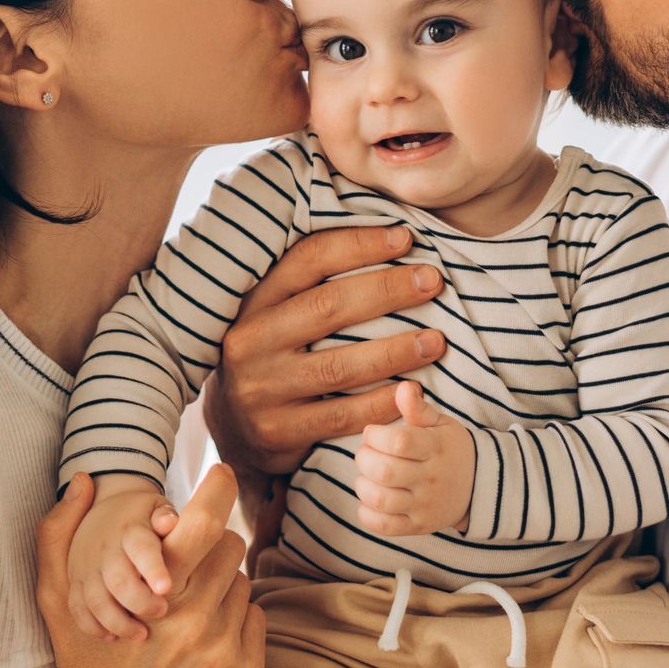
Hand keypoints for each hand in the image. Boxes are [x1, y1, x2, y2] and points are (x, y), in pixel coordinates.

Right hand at [33, 467, 265, 667]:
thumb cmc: (79, 658)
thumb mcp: (54, 594)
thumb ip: (58, 530)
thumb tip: (82, 480)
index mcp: (156, 590)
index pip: (206, 519)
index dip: (218, 487)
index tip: (220, 473)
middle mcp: (196, 618)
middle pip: (230, 545)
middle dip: (209, 545)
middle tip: (186, 561)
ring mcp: (223, 648)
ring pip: (242, 582)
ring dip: (220, 584)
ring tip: (188, 605)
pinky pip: (255, 618)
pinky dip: (234, 618)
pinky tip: (202, 634)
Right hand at [66, 478, 179, 639]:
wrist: (103, 508)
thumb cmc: (141, 514)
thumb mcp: (156, 506)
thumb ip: (164, 516)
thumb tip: (169, 522)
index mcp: (130, 529)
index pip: (141, 548)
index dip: (153, 569)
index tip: (166, 588)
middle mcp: (105, 549)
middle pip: (119, 581)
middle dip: (141, 602)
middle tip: (161, 611)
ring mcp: (87, 567)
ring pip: (97, 601)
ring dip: (118, 622)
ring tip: (142, 634)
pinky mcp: (76, 582)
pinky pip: (78, 609)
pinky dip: (93, 626)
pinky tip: (112, 636)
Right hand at [202, 225, 445, 476]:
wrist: (232, 427)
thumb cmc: (272, 353)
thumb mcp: (274, 311)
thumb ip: (311, 280)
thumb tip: (385, 235)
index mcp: (253, 301)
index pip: (308, 260)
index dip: (358, 245)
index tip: (405, 238)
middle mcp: (252, 342)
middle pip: (327, 307)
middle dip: (386, 290)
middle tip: (432, 281)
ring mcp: (263, 390)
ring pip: (338, 366)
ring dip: (394, 351)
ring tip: (436, 341)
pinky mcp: (279, 432)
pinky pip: (341, 417)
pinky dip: (380, 403)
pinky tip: (411, 391)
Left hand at [355, 382, 473, 535]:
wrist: (479, 486)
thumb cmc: (449, 448)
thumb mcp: (439, 423)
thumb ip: (417, 408)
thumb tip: (403, 388)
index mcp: (435, 447)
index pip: (399, 442)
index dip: (375, 435)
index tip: (372, 432)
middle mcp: (431, 478)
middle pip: (385, 471)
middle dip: (364, 458)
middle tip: (367, 453)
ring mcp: (425, 505)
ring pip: (382, 499)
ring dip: (363, 485)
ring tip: (367, 476)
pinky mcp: (418, 525)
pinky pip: (386, 527)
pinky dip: (368, 515)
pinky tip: (369, 500)